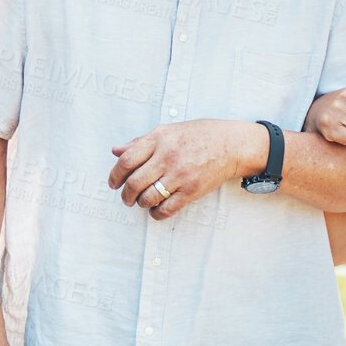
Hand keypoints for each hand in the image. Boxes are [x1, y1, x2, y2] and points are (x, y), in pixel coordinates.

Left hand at [109, 119, 266, 219]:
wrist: (231, 145)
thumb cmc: (200, 135)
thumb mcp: (168, 131)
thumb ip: (141, 142)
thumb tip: (116, 150)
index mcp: (159, 139)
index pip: (126, 160)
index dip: (115, 175)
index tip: (114, 183)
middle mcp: (167, 156)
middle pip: (134, 182)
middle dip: (126, 195)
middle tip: (126, 198)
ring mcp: (180, 175)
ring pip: (148, 198)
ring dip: (141, 203)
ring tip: (143, 202)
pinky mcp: (191, 191)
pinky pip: (166, 209)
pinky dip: (156, 213)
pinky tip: (156, 210)